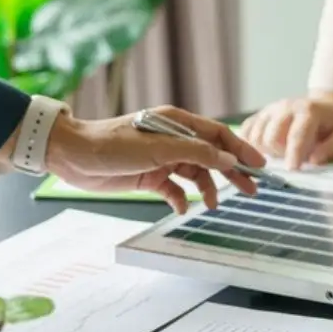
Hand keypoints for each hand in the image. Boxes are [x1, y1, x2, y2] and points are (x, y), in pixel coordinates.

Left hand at [43, 105, 267, 212]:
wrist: (73, 156)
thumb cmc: (112, 144)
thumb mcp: (159, 148)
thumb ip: (196, 153)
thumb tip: (228, 160)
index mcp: (177, 123)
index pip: (218, 135)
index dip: (241, 149)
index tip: (259, 165)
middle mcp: (173, 139)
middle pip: (211, 156)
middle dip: (232, 172)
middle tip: (251, 189)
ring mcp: (161, 158)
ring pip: (195, 174)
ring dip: (206, 188)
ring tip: (213, 204)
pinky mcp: (148, 176)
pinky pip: (173, 189)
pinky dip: (180, 199)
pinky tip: (182, 208)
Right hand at [241, 92, 332, 169]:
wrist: (326, 105)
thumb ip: (331, 149)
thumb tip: (313, 161)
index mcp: (308, 111)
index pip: (297, 135)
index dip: (293, 154)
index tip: (292, 170)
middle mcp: (285, 107)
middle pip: (271, 138)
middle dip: (280, 155)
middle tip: (292, 160)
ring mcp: (270, 109)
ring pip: (256, 137)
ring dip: (266, 152)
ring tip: (281, 154)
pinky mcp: (260, 114)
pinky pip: (247, 132)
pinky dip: (251, 145)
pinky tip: (264, 150)